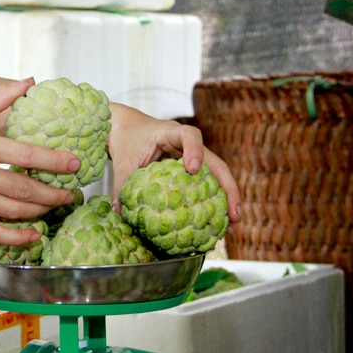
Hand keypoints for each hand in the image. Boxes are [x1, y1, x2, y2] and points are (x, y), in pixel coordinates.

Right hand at [0, 78, 78, 244]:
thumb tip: (28, 81)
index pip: (24, 155)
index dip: (54, 161)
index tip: (75, 163)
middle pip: (23, 188)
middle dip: (53, 192)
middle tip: (72, 192)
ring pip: (13, 210)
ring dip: (40, 211)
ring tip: (57, 205)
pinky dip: (16, 238)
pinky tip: (34, 235)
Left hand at [107, 105, 241, 222]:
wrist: (128, 129)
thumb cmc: (127, 140)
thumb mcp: (122, 161)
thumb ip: (122, 184)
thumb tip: (119, 212)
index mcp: (170, 133)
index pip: (189, 135)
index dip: (194, 150)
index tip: (192, 169)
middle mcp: (188, 144)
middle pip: (215, 162)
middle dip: (227, 187)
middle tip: (233, 213)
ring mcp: (194, 157)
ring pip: (217, 175)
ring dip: (227, 197)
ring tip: (233, 223)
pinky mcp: (193, 169)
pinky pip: (209, 183)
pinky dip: (215, 200)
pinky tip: (218, 221)